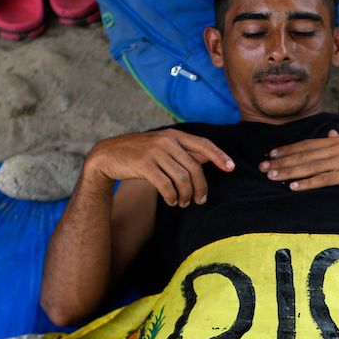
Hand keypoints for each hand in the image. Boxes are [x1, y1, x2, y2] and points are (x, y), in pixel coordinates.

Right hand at [85, 130, 234, 206]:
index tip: (231, 168)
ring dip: (186, 195)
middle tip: (200, 200)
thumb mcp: (162, 148)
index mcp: (173, 135)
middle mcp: (166, 141)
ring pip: (182, 178)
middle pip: (194, 167)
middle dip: (201, 187)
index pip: (203, 144)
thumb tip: (207, 158)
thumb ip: (183, 152)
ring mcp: (155, 152)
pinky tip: (171, 201)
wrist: (108, 155)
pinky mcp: (144, 165)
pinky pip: (166, 185)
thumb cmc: (139, 154)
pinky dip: (172, 197)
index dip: (219, 156)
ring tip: (184, 203)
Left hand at [261, 130, 338, 192]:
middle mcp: (337, 148)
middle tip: (263, 166)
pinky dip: (307, 182)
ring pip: (309, 166)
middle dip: (282, 161)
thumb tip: (330, 133)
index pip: (307, 144)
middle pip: (303, 155)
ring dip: (289, 171)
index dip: (288, 149)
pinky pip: (323, 179)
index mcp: (337, 141)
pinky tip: (293, 187)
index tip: (271, 154)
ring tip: (272, 176)